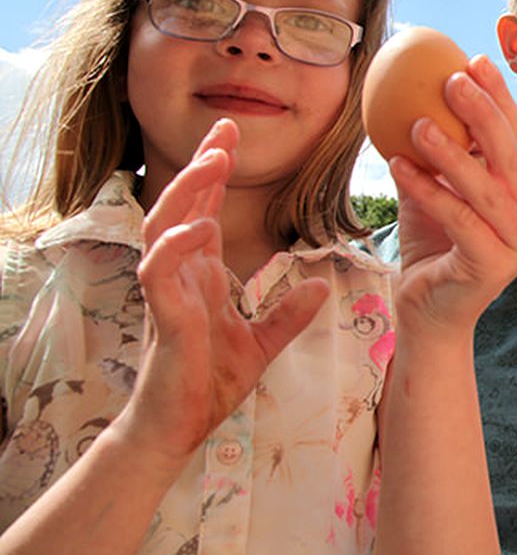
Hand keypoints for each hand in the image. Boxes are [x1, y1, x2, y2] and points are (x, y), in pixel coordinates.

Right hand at [123, 119, 328, 465]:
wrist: (181, 425)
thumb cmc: (210, 382)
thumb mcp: (264, 343)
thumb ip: (288, 313)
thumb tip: (319, 283)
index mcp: (202, 272)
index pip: (206, 208)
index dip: (216, 171)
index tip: (233, 134)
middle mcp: (180, 273)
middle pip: (183, 204)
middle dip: (202, 164)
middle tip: (226, 128)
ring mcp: (168, 291)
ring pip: (164, 226)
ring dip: (187, 192)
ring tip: (214, 163)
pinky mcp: (163, 317)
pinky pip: (159, 271)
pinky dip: (176, 245)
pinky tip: (199, 227)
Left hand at [387, 55, 516, 336]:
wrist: (426, 316)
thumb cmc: (430, 251)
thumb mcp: (432, 193)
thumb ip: (433, 155)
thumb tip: (409, 95)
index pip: (514, 140)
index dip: (498, 99)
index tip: (474, 61)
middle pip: (509, 157)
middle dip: (483, 112)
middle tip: (453, 80)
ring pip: (486, 189)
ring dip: (451, 151)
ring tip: (418, 122)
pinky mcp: (492, 268)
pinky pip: (460, 220)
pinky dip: (429, 190)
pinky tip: (400, 165)